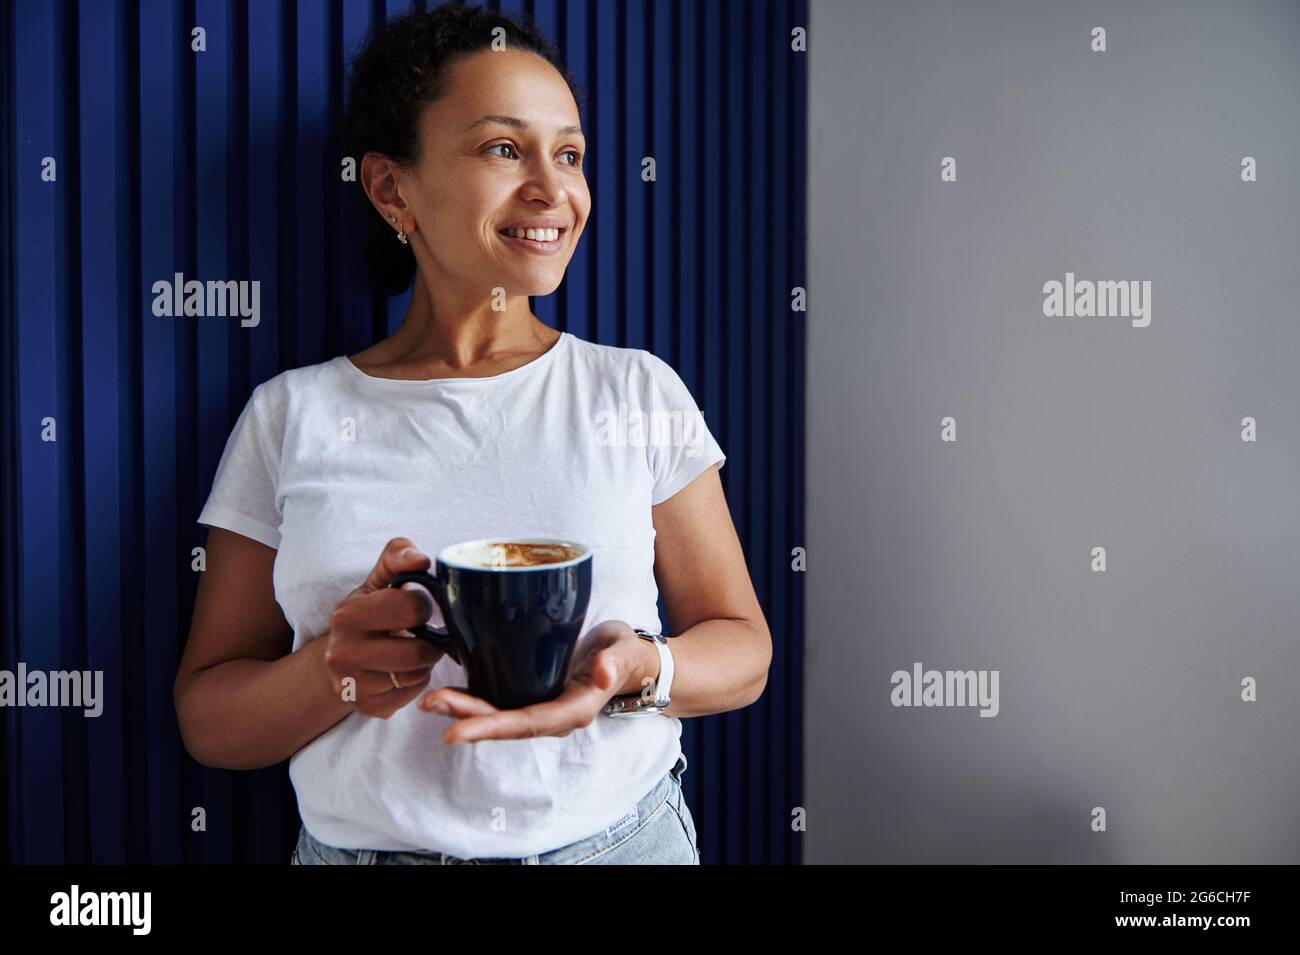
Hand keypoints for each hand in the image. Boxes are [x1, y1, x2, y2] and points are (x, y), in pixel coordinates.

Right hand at [322, 537, 446, 718]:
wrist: (339, 655)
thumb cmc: (368, 612)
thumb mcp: (378, 580)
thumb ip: (397, 557)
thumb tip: (421, 559)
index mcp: (347, 615)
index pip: (411, 608)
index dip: (423, 606)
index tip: (417, 608)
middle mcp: (342, 653)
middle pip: (416, 652)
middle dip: (431, 641)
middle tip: (427, 634)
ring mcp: (351, 685)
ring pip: (415, 676)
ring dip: (425, 662)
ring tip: (414, 649)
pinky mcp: (366, 708)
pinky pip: (411, 696)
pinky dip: (416, 682)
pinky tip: (404, 670)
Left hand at [417, 620, 655, 743]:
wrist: (628, 659)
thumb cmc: (626, 653)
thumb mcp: (625, 651)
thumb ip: (615, 661)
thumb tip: (600, 674)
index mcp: (573, 710)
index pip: (527, 723)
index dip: (491, 728)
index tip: (454, 732)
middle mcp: (552, 716)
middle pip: (504, 722)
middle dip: (465, 715)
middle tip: (429, 702)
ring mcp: (539, 707)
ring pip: (496, 714)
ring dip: (462, 709)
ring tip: (428, 699)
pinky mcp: (530, 694)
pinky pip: (497, 701)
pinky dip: (471, 698)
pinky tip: (446, 691)